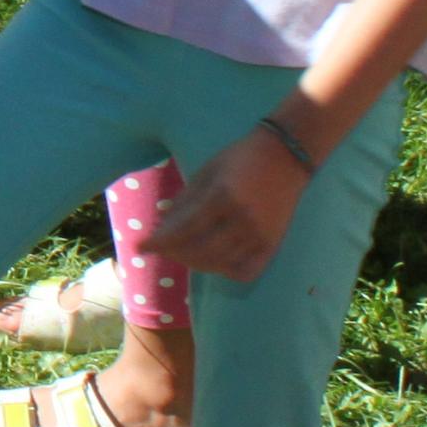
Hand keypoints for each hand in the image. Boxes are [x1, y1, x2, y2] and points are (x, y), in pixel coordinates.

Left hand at [146, 124, 310, 284]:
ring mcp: (260, 235)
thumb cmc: (241, 158)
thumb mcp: (207, 172)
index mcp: (222, 196)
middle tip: (162, 248)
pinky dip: (225, 271)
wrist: (286, 155)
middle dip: (174, 253)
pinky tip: (214, 260)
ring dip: (195, 262)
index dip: (159, 242)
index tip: (140, 247)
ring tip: (183, 252)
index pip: (183, 230)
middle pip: (199, 251)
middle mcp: (242, 220)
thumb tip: (161, 227)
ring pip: (219, 264)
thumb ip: (184, 201)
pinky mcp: (273, 244)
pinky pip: (245, 272)